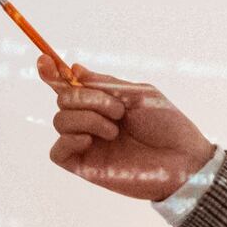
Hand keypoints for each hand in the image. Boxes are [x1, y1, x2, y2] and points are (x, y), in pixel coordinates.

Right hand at [44, 53, 214, 199]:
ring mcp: (85, 144)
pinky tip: (91, 140)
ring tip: (115, 130)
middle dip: (87, 98)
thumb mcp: (138, 94)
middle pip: (62, 99)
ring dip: (88, 118)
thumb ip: (105, 83)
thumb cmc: (167, 125)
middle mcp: (90, 122)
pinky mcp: (83, 166)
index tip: (44, 60)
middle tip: (118, 111)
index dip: (52, 72)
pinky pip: (57, 151)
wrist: (181, 160)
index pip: (68, 86)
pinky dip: (70, 139)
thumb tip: (74, 69)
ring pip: (60, 120)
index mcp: (102, 102)